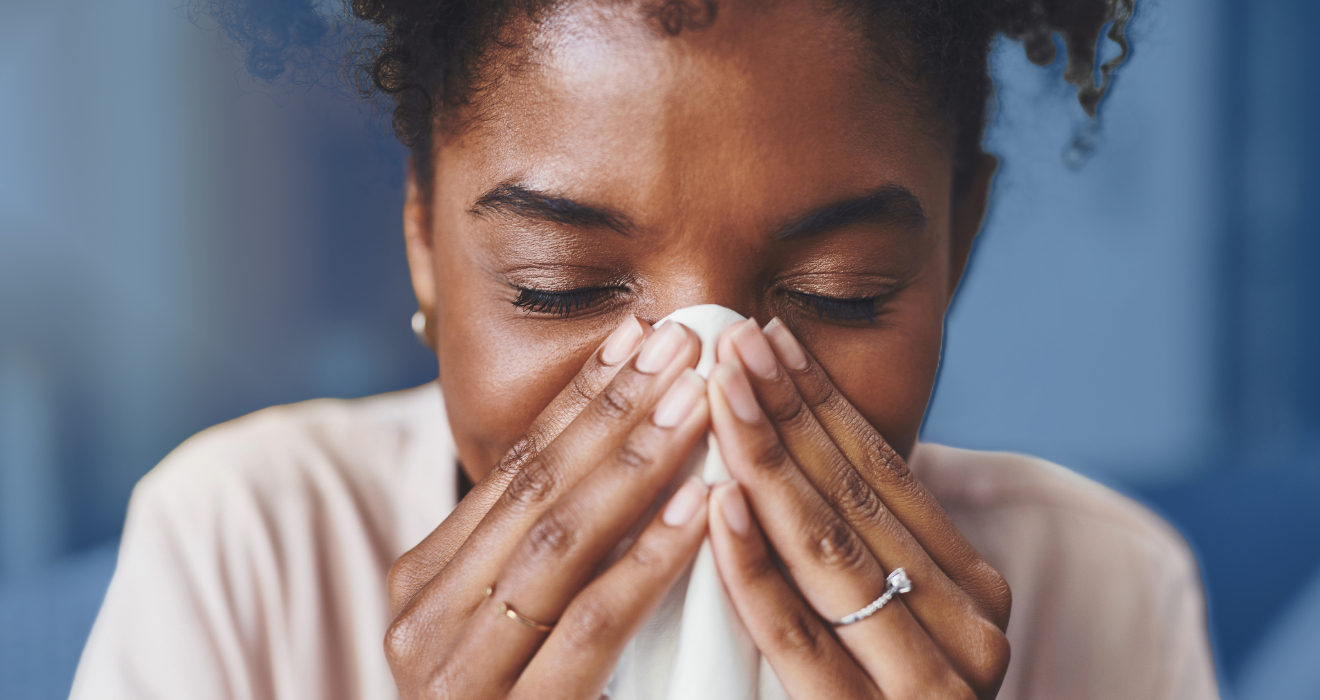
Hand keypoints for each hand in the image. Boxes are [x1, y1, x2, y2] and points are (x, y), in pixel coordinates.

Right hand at [385, 318, 711, 698]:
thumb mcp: (511, 625)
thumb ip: (546, 557)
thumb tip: (620, 449)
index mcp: (423, 582)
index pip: (513, 471)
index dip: (583, 400)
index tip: (642, 338)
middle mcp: (423, 620)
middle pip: (534, 491)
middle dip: (615, 412)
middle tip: (683, 345)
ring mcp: (453, 674)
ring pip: (556, 544)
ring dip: (635, 464)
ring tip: (697, 402)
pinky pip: (587, 626)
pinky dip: (647, 561)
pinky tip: (701, 509)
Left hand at [705, 318, 1011, 699]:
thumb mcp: (884, 615)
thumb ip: (856, 544)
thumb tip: (789, 440)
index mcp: (974, 589)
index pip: (886, 476)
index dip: (822, 404)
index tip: (765, 338)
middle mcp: (971, 631)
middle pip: (859, 500)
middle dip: (789, 415)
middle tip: (731, 339)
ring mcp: (933, 685)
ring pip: (835, 554)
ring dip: (769, 463)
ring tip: (718, 391)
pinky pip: (801, 639)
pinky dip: (756, 568)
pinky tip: (717, 503)